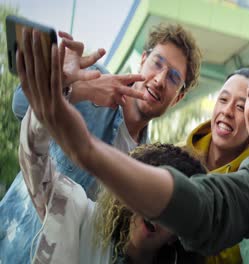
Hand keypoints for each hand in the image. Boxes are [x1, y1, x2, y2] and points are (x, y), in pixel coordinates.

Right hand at [17, 28, 90, 158]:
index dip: (22, 65)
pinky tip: (56, 50)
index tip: (20, 50)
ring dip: (40, 52)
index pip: (26, 83)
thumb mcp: (59, 116)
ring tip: (39, 36)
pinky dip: (55, 63)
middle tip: (27, 34)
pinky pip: (56, 80)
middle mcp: (38, 105)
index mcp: (37, 107)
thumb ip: (53, 105)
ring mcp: (46, 106)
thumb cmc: (73, 132)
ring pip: (41, 74)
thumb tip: (54, 96)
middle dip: (29, 52)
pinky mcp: (58, 106)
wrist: (79, 149)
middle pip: (31, 74)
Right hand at [59, 31, 104, 86]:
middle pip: (90, 59)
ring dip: (72, 43)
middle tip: (103, 50)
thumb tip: (54, 59)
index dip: (91, 75)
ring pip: (80, 46)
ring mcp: (74, 55)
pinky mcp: (68, 47)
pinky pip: (70, 39)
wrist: (52, 71)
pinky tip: (59, 33)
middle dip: (96, 55)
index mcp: (75, 75)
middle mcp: (78, 64)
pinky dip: (65, 35)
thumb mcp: (54, 78)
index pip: (84, 76)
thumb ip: (56, 70)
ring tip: (63, 41)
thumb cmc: (54, 78)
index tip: (98, 74)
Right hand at [72, 73, 145, 106]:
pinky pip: (114, 106)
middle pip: (130, 92)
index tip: (144, 77)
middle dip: (139, 95)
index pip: (129, 77)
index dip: (137, 77)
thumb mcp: (108, 79)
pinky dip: (110, 104)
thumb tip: (125, 97)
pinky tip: (103, 99)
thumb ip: (118, 85)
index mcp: (116, 79)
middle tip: (146, 98)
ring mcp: (113, 95)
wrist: (84, 87)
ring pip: (122, 102)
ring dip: (118, 101)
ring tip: (108, 95)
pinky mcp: (110, 102)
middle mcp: (116, 87)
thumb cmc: (96, 82)